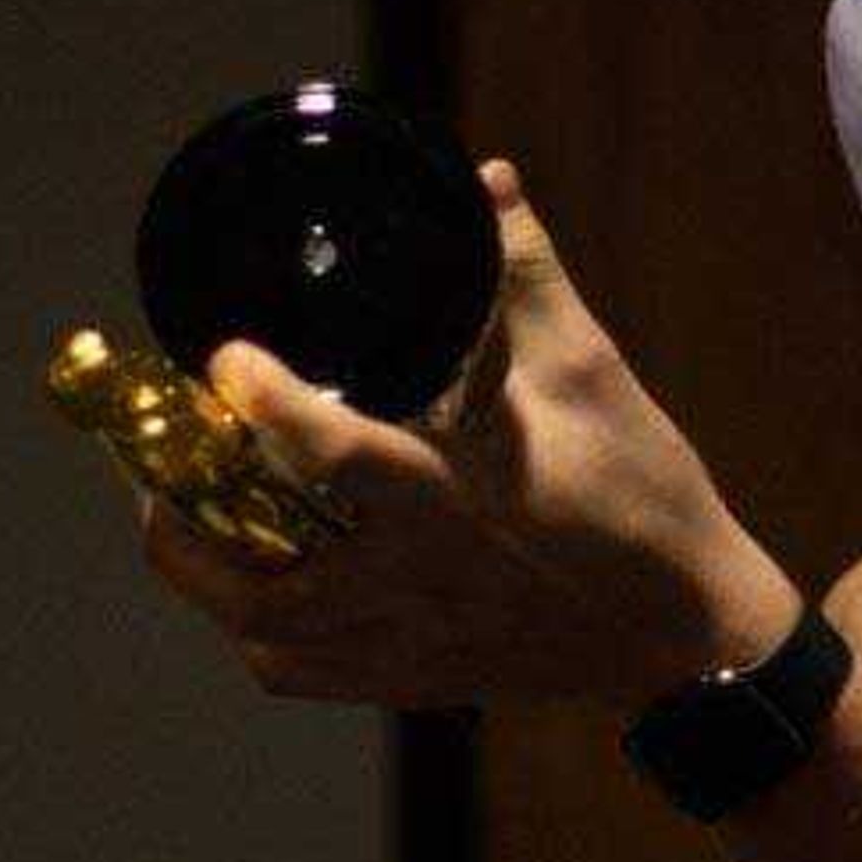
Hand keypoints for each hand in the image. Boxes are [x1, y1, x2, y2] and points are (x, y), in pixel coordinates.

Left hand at [137, 160, 800, 713]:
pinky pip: (300, 672)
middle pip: (260, 576)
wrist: (695, 633)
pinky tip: (250, 579)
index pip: (343, 456)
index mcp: (470, 496)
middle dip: (184, 511)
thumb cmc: (646, 495)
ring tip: (174, 506)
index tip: (228, 355)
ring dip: (202, 569)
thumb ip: (526, 277)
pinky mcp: (417, 679)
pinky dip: (254, 630)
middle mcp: (426, 578)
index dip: (269, 404)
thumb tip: (486, 182)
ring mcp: (415, 641)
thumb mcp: (595, 374)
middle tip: (166, 440)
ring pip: (264, 630)